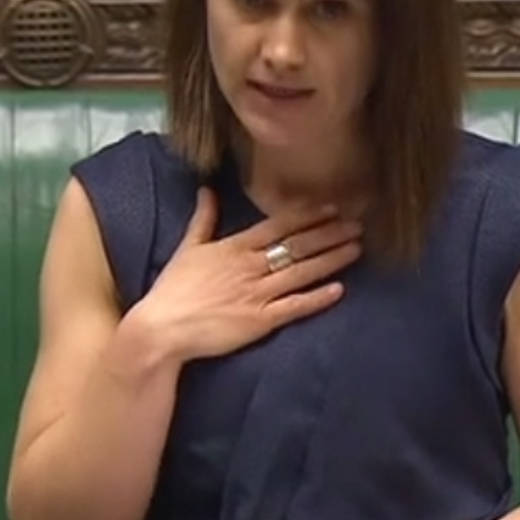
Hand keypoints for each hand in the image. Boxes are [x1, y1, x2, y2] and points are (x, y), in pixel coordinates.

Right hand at [130, 186, 362, 363]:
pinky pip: (294, 308)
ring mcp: (257, 294)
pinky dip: (317, 298)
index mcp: (235, 247)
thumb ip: (203, 218)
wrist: (161, 329)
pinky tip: (339, 290)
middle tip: (358, 225)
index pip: (278, 226)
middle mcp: (250, 267)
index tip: (332, 208)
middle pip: (297, 246)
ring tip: (356, 249)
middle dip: (330, 235)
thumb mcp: (188, 248)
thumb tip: (206, 190)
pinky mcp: (259, 322)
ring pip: (301, 272)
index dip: (308, 216)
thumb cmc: (173, 289)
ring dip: (331, 259)